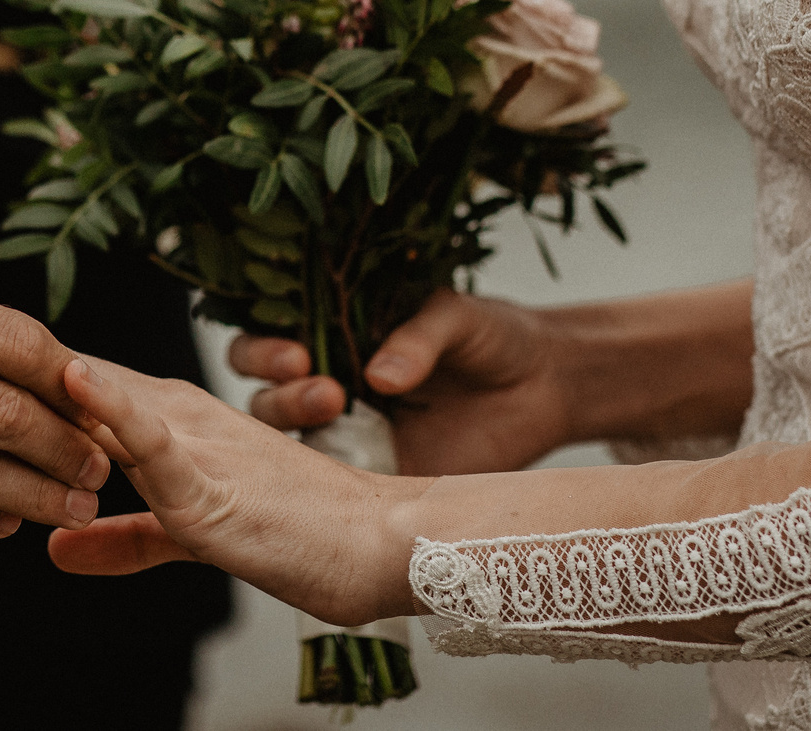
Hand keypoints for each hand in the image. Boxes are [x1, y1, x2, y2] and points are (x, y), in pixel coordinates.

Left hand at [46, 358, 423, 626]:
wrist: (383, 545)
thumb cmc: (298, 533)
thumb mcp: (189, 536)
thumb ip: (124, 538)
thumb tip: (52, 546)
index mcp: (166, 419)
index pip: (65, 388)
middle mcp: (173, 413)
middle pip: (63, 381)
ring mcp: (192, 442)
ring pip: (96, 399)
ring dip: (32, 379)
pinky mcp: (211, 484)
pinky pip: (155, 440)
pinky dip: (112, 409)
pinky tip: (72, 382)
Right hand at [234, 281, 759, 476]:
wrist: (547, 390)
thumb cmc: (496, 338)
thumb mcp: (460, 318)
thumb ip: (419, 337)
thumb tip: (378, 375)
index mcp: (336, 336)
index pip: (271, 338)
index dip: (266, 347)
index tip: (298, 355)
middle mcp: (330, 386)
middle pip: (264, 394)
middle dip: (276, 391)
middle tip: (323, 392)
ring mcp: (349, 439)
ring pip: (286, 443)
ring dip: (296, 430)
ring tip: (338, 414)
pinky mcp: (377, 483)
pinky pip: (336, 493)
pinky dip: (328, 491)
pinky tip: (343, 484)